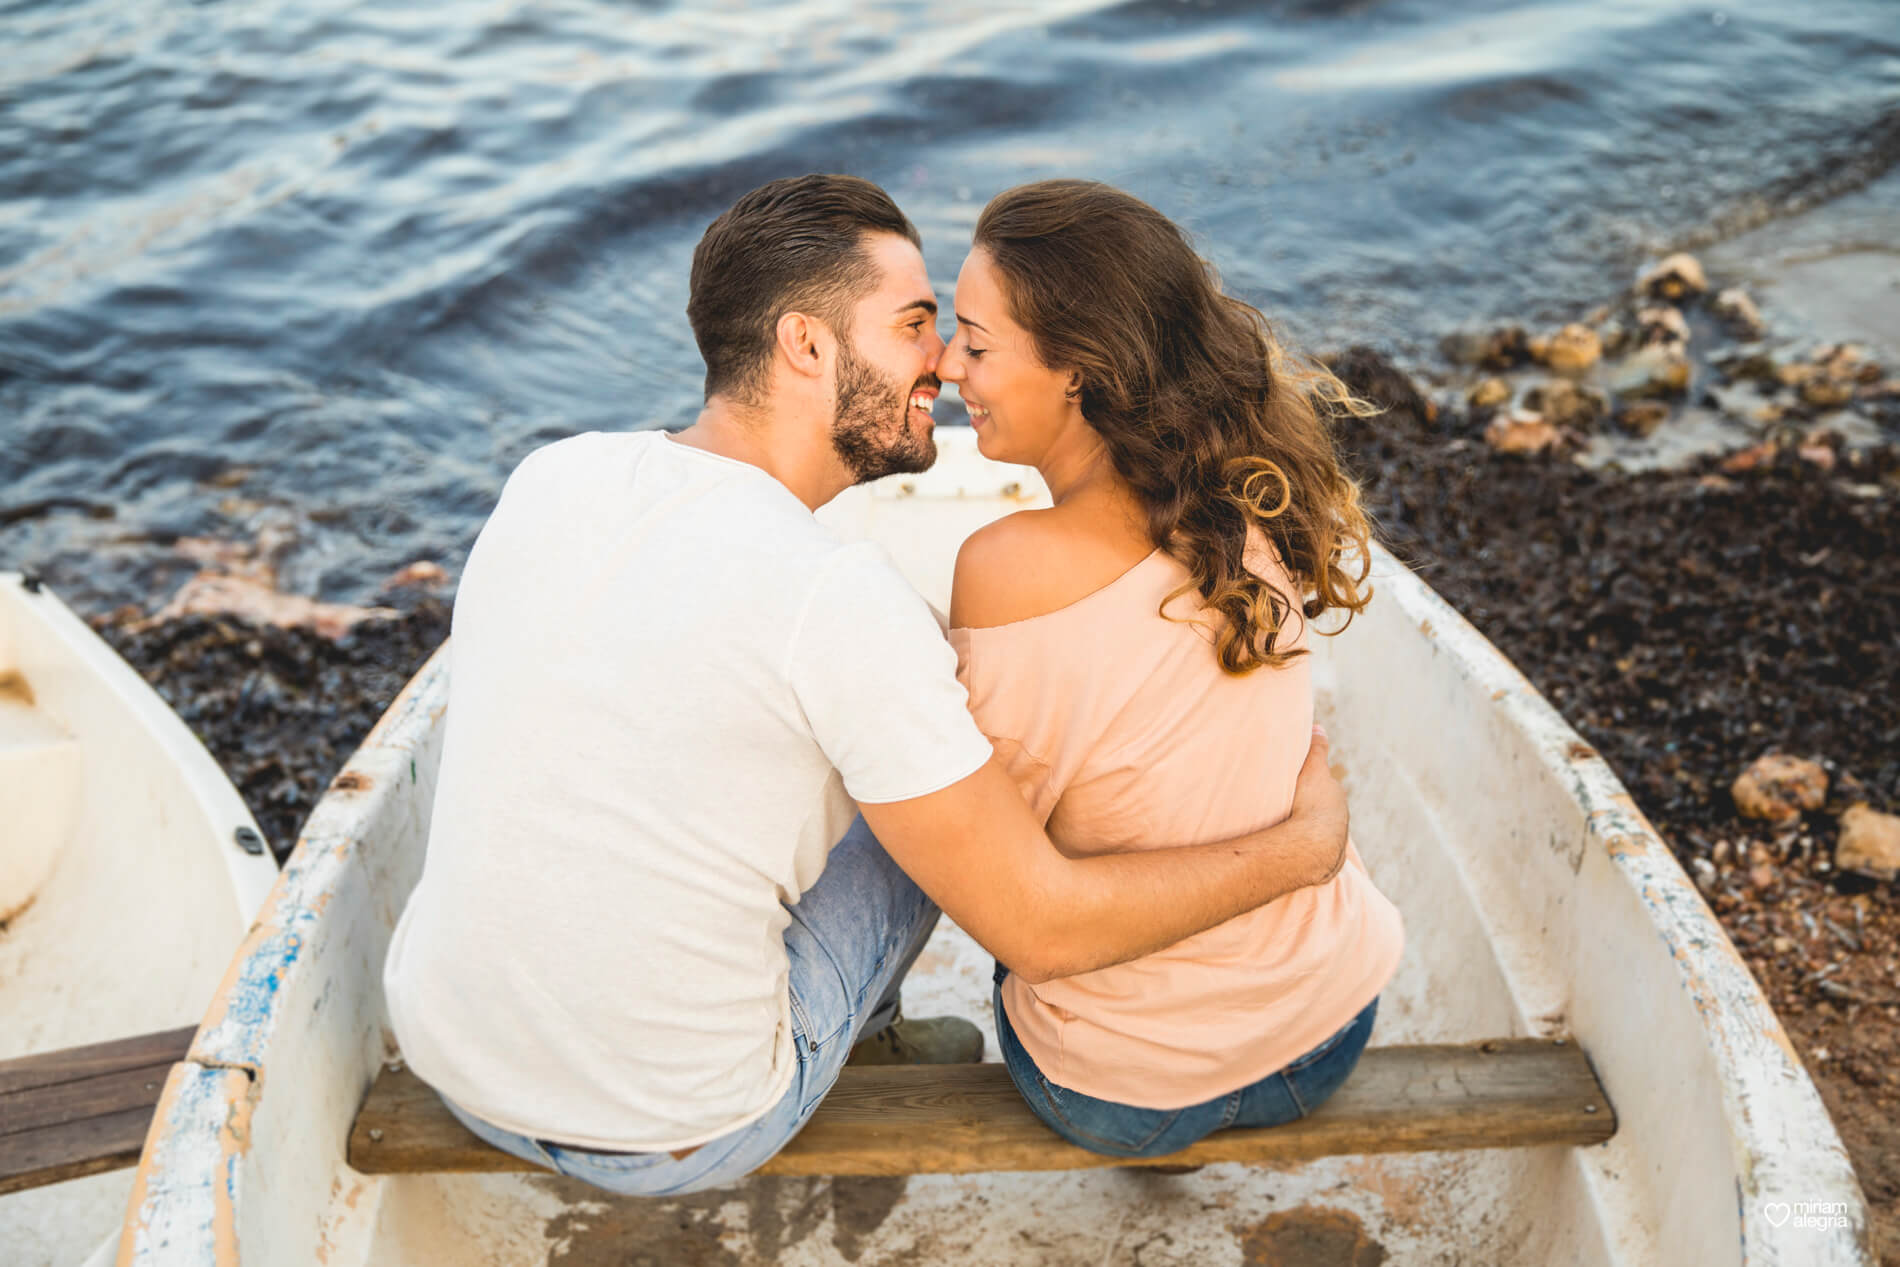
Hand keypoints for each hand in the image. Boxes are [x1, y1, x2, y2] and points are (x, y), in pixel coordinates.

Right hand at [1289, 725, 1349, 884]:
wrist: (1313, 845)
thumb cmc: (1311, 804)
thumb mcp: (1313, 769)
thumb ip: (1317, 748)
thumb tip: (1319, 727)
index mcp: (1336, 797)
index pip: (1325, 788)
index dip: (1311, 786)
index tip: (1297, 787)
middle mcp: (1340, 818)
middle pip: (1325, 810)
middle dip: (1311, 808)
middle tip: (1290, 808)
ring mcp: (1336, 840)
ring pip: (1322, 831)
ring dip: (1309, 829)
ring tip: (1289, 830)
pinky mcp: (1327, 861)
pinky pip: (1316, 850)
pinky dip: (1307, 847)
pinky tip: (1294, 848)